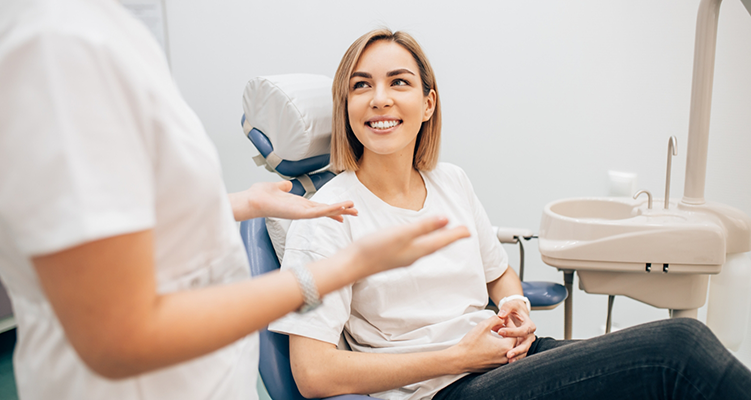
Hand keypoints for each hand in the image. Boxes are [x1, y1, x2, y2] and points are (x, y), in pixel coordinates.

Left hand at [229, 181, 357, 221]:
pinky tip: (341, 208)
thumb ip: (283, 186)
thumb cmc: (260, 195)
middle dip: (341, 211)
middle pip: (326, 210)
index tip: (344, 210)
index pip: (319, 207)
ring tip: (354, 209)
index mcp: (299, 204)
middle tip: (356, 212)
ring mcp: (302, 213)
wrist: (252, 200)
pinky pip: (319, 212)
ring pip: (325, 212)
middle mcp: (302, 210)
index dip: (332, 208)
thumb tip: (287, 184)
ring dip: (340, 210)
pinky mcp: (300, 214)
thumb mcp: (276, 187)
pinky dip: (331, 210)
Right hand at [352, 216, 469, 275]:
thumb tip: (446, 219)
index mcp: (418, 249)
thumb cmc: (374, 249)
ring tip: (445, 234)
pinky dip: (424, 241)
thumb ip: (424, 227)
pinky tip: (419, 239)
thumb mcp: (401, 234)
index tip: (469, 231)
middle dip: (450, 238)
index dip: (456, 234)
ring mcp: (404, 257)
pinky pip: (416, 248)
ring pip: (427, 247)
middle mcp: (413, 255)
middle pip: (437, 245)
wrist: (352, 265)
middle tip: (462, 232)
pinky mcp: (394, 256)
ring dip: (438, 240)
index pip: (442, 241)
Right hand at [448, 316, 515, 372]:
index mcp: (506, 347)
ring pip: (508, 350)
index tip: (502, 319)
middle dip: (507, 332)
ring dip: (504, 340)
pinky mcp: (494, 367)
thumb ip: (495, 319)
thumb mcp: (483, 326)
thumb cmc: (471, 343)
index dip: (509, 324)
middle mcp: (506, 357)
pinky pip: (502, 356)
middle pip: (513, 342)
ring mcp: (500, 363)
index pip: (515, 333)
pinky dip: (500, 349)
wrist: (460, 359)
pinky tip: (491, 343)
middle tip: (499, 326)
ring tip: (495, 334)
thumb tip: (502, 318)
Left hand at [497, 301, 535, 362]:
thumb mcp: (511, 305)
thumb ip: (506, 308)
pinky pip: (520, 354)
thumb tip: (501, 315)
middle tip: (508, 354)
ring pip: (524, 351)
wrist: (516, 315)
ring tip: (509, 361)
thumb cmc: (513, 310)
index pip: (523, 330)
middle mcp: (530, 335)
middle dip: (517, 350)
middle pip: (526, 344)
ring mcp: (526, 342)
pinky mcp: (522, 347)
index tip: (500, 332)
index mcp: (529, 325)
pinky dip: (515, 358)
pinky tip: (508, 363)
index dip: (512, 331)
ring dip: (517, 357)